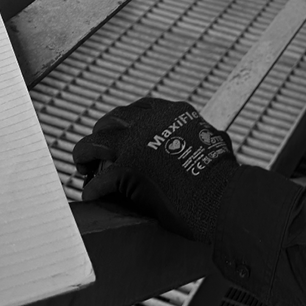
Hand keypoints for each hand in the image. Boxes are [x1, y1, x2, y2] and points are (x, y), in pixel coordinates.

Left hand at [73, 97, 239, 242]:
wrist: (219, 195)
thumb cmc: (223, 173)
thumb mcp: (217, 140)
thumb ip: (206, 134)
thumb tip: (214, 136)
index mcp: (173, 112)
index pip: (139, 108)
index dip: (125, 121)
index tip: (120, 131)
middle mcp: (151, 122)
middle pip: (112, 120)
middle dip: (101, 133)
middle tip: (97, 150)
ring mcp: (135, 144)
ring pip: (94, 143)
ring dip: (84, 154)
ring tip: (82, 166)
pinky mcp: (126, 170)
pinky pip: (98, 182)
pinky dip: (92, 190)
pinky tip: (91, 197)